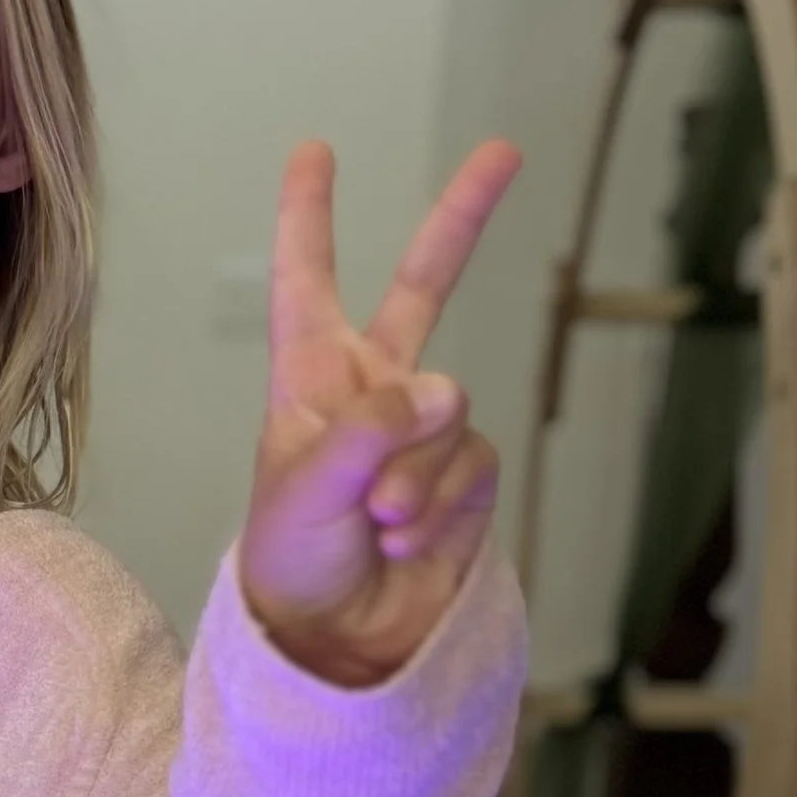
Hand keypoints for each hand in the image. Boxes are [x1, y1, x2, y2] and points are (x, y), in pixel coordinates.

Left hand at [237, 137, 519, 685]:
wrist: (336, 646)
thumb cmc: (292, 565)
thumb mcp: (304, 492)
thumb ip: (368, 431)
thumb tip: (446, 391)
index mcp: (309, 383)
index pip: (307, 284)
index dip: (309, 218)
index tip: (313, 150)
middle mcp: (371, 395)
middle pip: (424, 288)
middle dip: (463, 220)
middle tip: (504, 152)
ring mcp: (423, 435)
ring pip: (449, 413)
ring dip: (415, 474)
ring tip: (376, 524)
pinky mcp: (465, 478)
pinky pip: (472, 463)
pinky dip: (440, 504)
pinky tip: (406, 541)